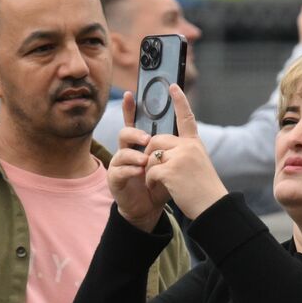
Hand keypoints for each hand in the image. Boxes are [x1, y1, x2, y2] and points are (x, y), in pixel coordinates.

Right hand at [108, 91, 169, 231]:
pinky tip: (140, 172)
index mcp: (140, 144)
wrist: (149, 209)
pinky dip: (131, 169)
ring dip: (135, 154)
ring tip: (145, 160)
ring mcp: (119, 164)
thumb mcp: (169, 164)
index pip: (134, 122)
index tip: (130, 93)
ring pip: (122, 151)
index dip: (130, 108)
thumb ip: (173, 149)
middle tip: (148, 139)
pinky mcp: (115, 178)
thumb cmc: (159, 184)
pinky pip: (120, 169)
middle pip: (126, 132)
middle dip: (136, 133)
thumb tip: (186, 129)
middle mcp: (128, 150)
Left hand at [142, 85, 228, 219]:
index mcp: (195, 145)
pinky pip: (150, 171)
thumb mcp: (198, 166)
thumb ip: (183, 154)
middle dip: (150, 155)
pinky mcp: (171, 170)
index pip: (187, 118)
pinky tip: (158, 188)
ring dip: (150, 171)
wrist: (213, 208)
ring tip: (159, 184)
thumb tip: (160, 150)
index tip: (173, 86)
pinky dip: (150, 182)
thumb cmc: (204, 192)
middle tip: (154, 171)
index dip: (180, 101)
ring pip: (151, 156)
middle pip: (157, 140)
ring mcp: (181, 158)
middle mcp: (189, 147)